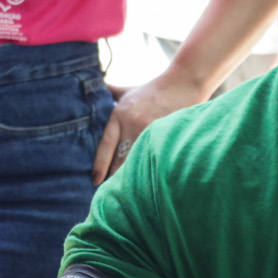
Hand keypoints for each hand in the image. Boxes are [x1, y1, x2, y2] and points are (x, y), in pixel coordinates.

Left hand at [91, 69, 203, 183]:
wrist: (182, 83)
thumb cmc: (154, 89)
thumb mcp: (129, 90)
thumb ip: (111, 92)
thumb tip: (95, 88)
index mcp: (119, 115)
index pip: (105, 146)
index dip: (99, 165)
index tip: (95, 180)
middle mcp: (131, 125)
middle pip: (119, 159)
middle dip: (114, 176)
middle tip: (109, 193)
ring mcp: (149, 132)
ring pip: (136, 162)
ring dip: (131, 177)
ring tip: (127, 194)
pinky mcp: (164, 136)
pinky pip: (153, 158)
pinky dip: (150, 170)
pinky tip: (147, 183)